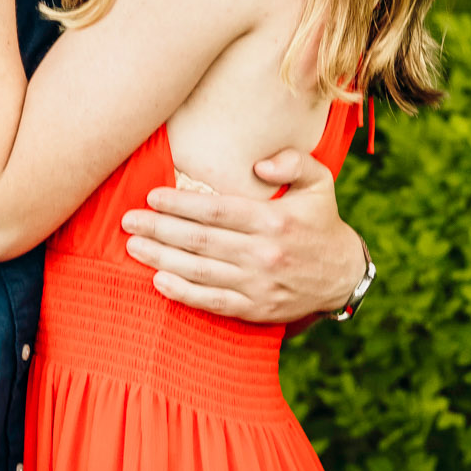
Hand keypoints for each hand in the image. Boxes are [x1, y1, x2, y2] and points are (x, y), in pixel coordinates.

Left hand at [120, 147, 368, 323]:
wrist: (342, 275)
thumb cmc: (321, 222)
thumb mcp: (321, 181)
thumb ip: (293, 161)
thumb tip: (259, 165)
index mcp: (274, 220)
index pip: (216, 210)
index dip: (180, 204)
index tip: (152, 197)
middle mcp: (263, 253)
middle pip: (200, 241)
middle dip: (159, 229)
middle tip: (128, 221)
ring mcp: (258, 285)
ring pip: (200, 272)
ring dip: (161, 259)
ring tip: (134, 246)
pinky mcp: (255, 309)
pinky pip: (212, 303)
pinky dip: (183, 293)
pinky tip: (158, 281)